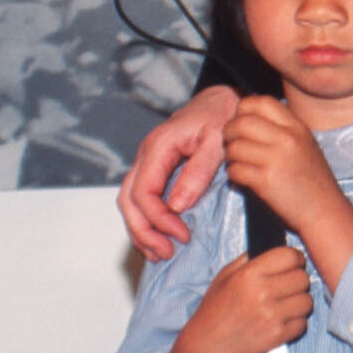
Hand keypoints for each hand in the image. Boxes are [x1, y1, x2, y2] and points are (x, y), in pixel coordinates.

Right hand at [119, 84, 240, 259]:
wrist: (224, 99)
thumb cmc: (223, 115)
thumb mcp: (218, 141)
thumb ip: (198, 171)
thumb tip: (177, 206)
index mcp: (158, 146)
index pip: (143, 191)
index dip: (158, 219)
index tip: (181, 236)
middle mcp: (147, 155)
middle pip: (128, 201)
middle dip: (144, 231)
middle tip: (167, 253)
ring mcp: (149, 163)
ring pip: (129, 203)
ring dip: (142, 231)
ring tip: (162, 253)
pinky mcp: (156, 170)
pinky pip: (141, 199)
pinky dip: (146, 222)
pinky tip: (159, 238)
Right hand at [171, 247, 314, 352]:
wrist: (208, 346)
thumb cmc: (215, 310)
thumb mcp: (225, 277)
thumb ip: (248, 260)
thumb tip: (272, 248)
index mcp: (249, 274)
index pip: (289, 256)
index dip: (295, 258)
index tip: (294, 263)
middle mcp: (262, 293)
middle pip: (303, 278)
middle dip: (298, 280)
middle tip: (288, 286)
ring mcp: (272, 316)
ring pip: (307, 301)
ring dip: (299, 302)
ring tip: (286, 304)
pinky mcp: (278, 336)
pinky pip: (302, 323)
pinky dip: (296, 322)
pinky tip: (282, 321)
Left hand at [222, 96, 352, 280]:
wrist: (325, 212)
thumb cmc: (312, 180)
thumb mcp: (305, 145)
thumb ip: (282, 129)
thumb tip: (247, 117)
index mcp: (297, 127)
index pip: (262, 102)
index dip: (244, 109)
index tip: (241, 121)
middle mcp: (287, 139)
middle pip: (242, 122)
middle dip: (229, 132)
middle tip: (231, 142)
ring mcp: (276, 159)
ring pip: (234, 147)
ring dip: (230, 157)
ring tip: (238, 163)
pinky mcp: (266, 181)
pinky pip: (235, 170)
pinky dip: (234, 175)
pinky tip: (242, 179)